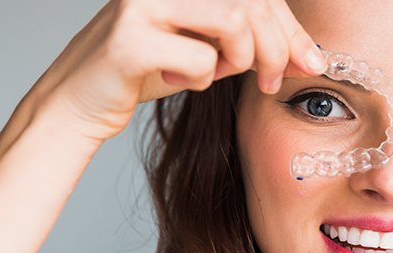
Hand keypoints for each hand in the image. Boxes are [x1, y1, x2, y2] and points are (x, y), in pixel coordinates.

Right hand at [31, 0, 325, 141]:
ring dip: (241, 59)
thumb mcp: (210, 51)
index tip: (310, 60)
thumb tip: (312, 57)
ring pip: (232, 20)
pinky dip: (203, 79)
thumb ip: (253, 44)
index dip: (289, 26)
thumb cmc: (147, 71)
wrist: (80, 103)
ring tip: (219, 74)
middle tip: (271, 81)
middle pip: (249, 3)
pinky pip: (200, 59)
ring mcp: (142, 4)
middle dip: (276, 48)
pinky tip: (179, 79)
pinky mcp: (129, 39)